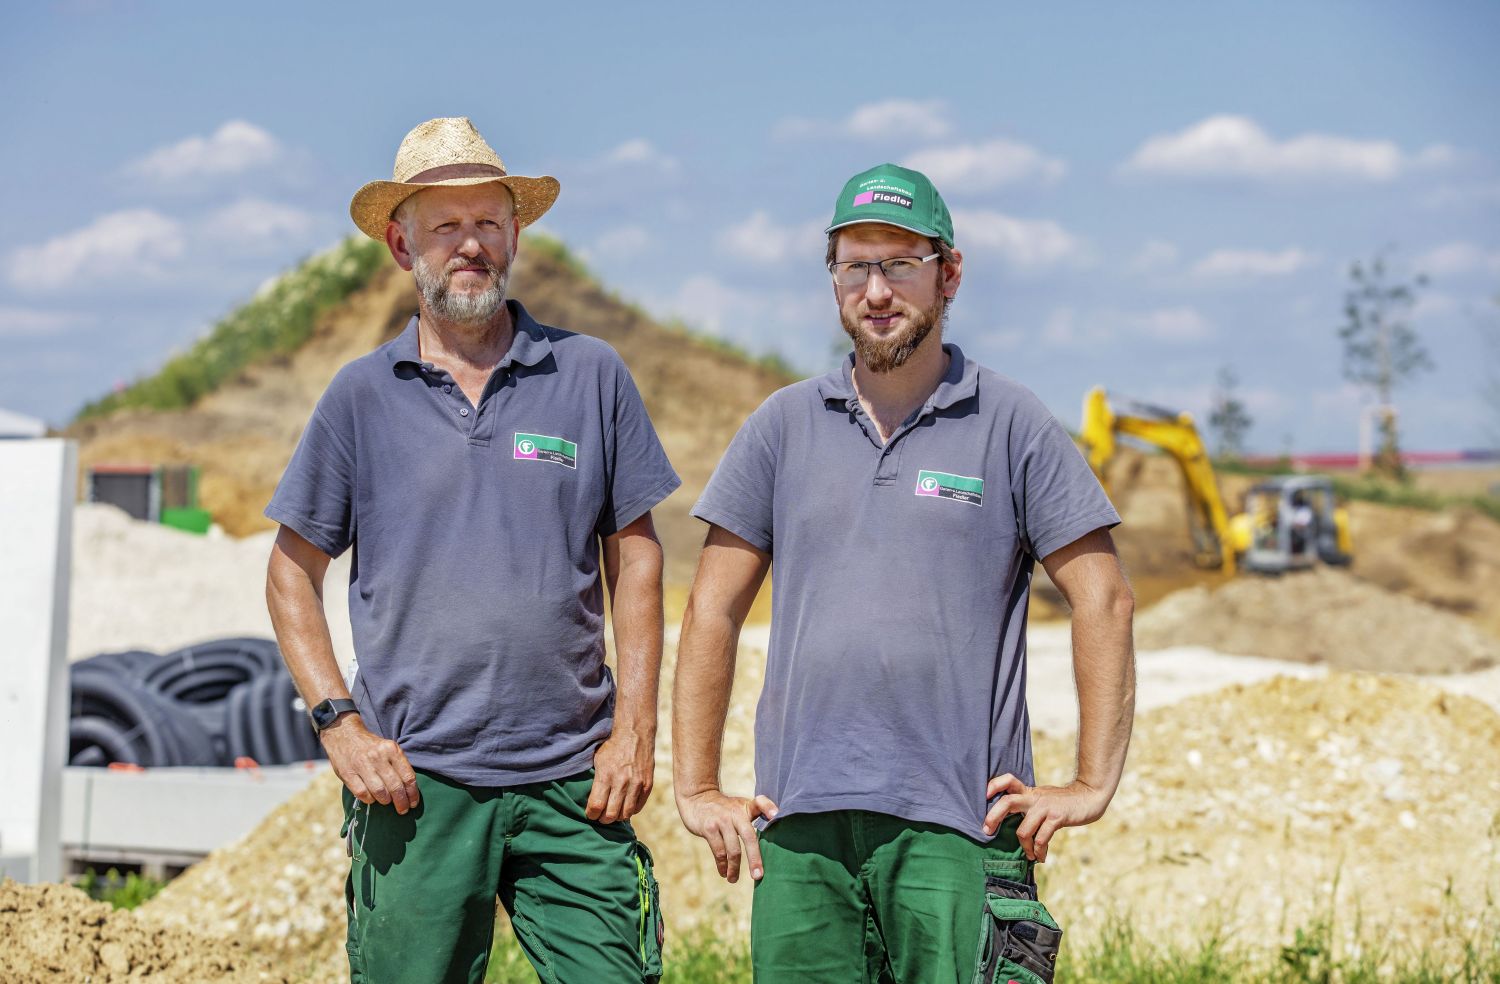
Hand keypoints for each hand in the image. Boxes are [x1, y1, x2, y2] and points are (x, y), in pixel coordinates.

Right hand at [320, 715, 419, 813]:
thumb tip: (409, 790)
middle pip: (395, 787)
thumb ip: (398, 765)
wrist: (343, 734)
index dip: (412, 793)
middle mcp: (378, 757)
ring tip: (387, 801)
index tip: (413, 803)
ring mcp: (362, 765)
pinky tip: (372, 798)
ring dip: (385, 801)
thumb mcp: (388, 748)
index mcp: (392, 749)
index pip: (408, 776)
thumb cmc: (371, 746)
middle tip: (403, 809)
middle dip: (401, 802)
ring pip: (380, 792)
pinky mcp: (347, 774)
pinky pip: (363, 794)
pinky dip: (370, 800)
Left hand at [587, 730, 654, 823]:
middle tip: (601, 817)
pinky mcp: (647, 784)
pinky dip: (630, 810)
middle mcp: (621, 782)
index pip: (596, 806)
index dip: (591, 814)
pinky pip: (638, 807)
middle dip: (603, 819)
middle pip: (610, 814)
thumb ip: (595, 780)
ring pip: (625, 814)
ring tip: (613, 813)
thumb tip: (590, 799)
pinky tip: (625, 806)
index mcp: (605, 775)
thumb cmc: (612, 747)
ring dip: (617, 817)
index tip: (590, 813)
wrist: (635, 734)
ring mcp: (636, 784)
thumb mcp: (598, 760)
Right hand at [676, 789, 779, 882]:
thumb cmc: (725, 807)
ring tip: (733, 879)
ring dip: (734, 868)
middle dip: (754, 858)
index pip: (760, 803)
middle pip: (749, 837)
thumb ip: (758, 814)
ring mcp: (721, 821)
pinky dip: (722, 865)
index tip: (776, 816)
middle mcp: (735, 813)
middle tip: (758, 876)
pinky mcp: (709, 828)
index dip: (769, 808)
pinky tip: (724, 873)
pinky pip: (718, 852)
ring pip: (733, 849)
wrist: (697, 798)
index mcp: (746, 807)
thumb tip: (774, 830)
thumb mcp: (741, 805)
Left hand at [983, 774, 1111, 861]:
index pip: (1008, 780)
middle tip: (987, 832)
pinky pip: (1041, 839)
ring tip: (1029, 855)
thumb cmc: (1062, 801)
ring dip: (1024, 846)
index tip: (984, 795)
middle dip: (993, 817)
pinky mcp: (1057, 818)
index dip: (994, 785)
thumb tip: (1011, 819)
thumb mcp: (1042, 797)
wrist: (1089, 797)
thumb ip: (1028, 804)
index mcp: (1029, 792)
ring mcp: (1045, 807)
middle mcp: (1034, 798)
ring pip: (1023, 829)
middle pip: (1007, 802)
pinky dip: (1039, 851)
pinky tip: (1041, 857)